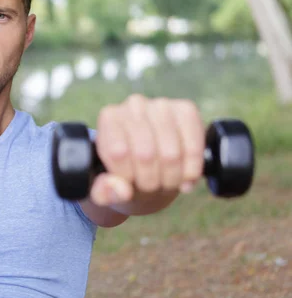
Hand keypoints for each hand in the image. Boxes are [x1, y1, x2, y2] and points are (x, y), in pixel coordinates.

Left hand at [90, 94, 204, 207]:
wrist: (151, 165)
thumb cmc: (126, 175)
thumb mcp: (107, 188)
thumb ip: (104, 193)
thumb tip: (120, 190)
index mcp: (109, 118)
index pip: (118, 152)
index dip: (127, 177)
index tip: (129, 184)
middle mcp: (134, 105)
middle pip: (145, 154)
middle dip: (150, 181)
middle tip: (151, 186)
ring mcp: (162, 105)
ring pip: (171, 154)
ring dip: (171, 179)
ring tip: (166, 182)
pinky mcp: (187, 110)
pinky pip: (193, 147)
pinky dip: (191, 170)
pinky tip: (185, 179)